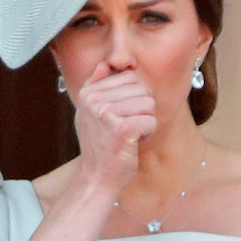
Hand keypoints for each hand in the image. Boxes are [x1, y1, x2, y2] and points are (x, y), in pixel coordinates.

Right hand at [72, 62, 157, 193]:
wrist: (98, 176)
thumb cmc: (100, 146)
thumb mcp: (91, 113)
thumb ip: (96, 87)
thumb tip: (105, 64)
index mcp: (88, 92)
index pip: (131, 77)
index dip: (135, 98)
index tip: (121, 116)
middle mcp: (94, 99)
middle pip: (143, 89)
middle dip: (143, 110)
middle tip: (127, 128)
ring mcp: (105, 113)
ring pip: (149, 105)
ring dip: (146, 123)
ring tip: (129, 136)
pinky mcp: (121, 128)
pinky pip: (151, 121)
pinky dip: (148, 134)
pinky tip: (133, 143)